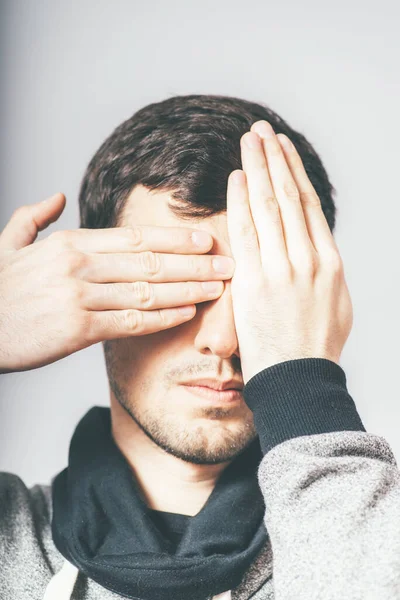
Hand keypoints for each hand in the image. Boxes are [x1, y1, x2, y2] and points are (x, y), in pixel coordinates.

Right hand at [0, 194, 233, 372]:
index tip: (205, 238)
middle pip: (150, 261)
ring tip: (219, 288)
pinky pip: (130, 322)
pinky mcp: (76, 329)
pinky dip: (162, 318)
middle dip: (195, 262)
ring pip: (147, 291)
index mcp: (69, 243)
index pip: (135, 236)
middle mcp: (79, 265)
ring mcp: (79, 296)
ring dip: (188, 289)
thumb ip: (34, 217)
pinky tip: (187, 314)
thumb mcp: (8, 243)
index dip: (175, 237)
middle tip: (229, 262)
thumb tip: (57, 195)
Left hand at [226, 120, 352, 384]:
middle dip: (275, 159)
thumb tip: (314, 253)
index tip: (284, 150)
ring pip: (270, 206)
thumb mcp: (335, 305)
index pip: (309, 205)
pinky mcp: (254, 282)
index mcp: (330, 262)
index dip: (295, 173)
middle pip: (290, 197)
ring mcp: (282, 269)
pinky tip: (236, 176)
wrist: (299, 381)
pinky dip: (241, 201)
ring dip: (259, 168)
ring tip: (249, 140)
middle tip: (262, 130)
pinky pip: (246, 232)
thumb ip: (323, 274)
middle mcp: (309, 259)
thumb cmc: (315, 348)